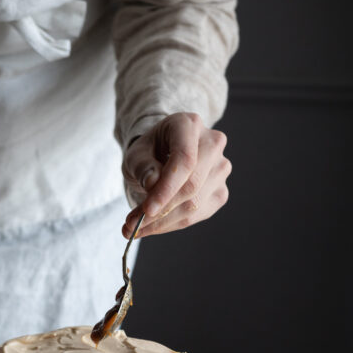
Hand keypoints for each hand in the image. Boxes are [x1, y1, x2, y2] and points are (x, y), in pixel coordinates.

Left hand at [121, 113, 230, 238]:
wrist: (163, 155)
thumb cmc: (150, 152)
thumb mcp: (136, 154)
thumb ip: (142, 166)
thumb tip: (153, 183)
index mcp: (189, 125)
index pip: (185, 160)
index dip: (167, 188)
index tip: (147, 210)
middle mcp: (213, 143)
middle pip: (192, 185)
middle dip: (161, 211)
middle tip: (132, 225)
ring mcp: (221, 169)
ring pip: (195, 205)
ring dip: (162, 222)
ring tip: (135, 227)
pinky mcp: (220, 192)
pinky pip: (197, 215)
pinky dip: (172, 225)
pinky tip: (153, 226)